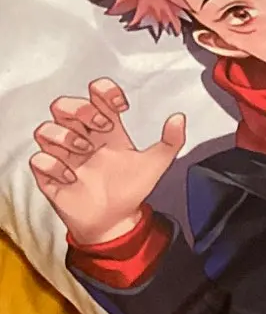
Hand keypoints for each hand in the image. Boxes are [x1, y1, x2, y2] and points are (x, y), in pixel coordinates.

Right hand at [30, 80, 185, 245]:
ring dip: (66, 136)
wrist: (116, 222)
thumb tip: (180, 118)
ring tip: (86, 153)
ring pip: (45, 128)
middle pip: (64, 104)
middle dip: (82, 110)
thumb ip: (170, 142)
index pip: (96, 95)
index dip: (104, 90)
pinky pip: (38, 159)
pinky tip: (72, 177)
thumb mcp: (155, 165)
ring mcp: (63, 155)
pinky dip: (53, 165)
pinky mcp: (50, 175)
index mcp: (105, 130)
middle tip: (103, 129)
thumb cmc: (130, 189)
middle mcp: (81, 137)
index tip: (120, 104)